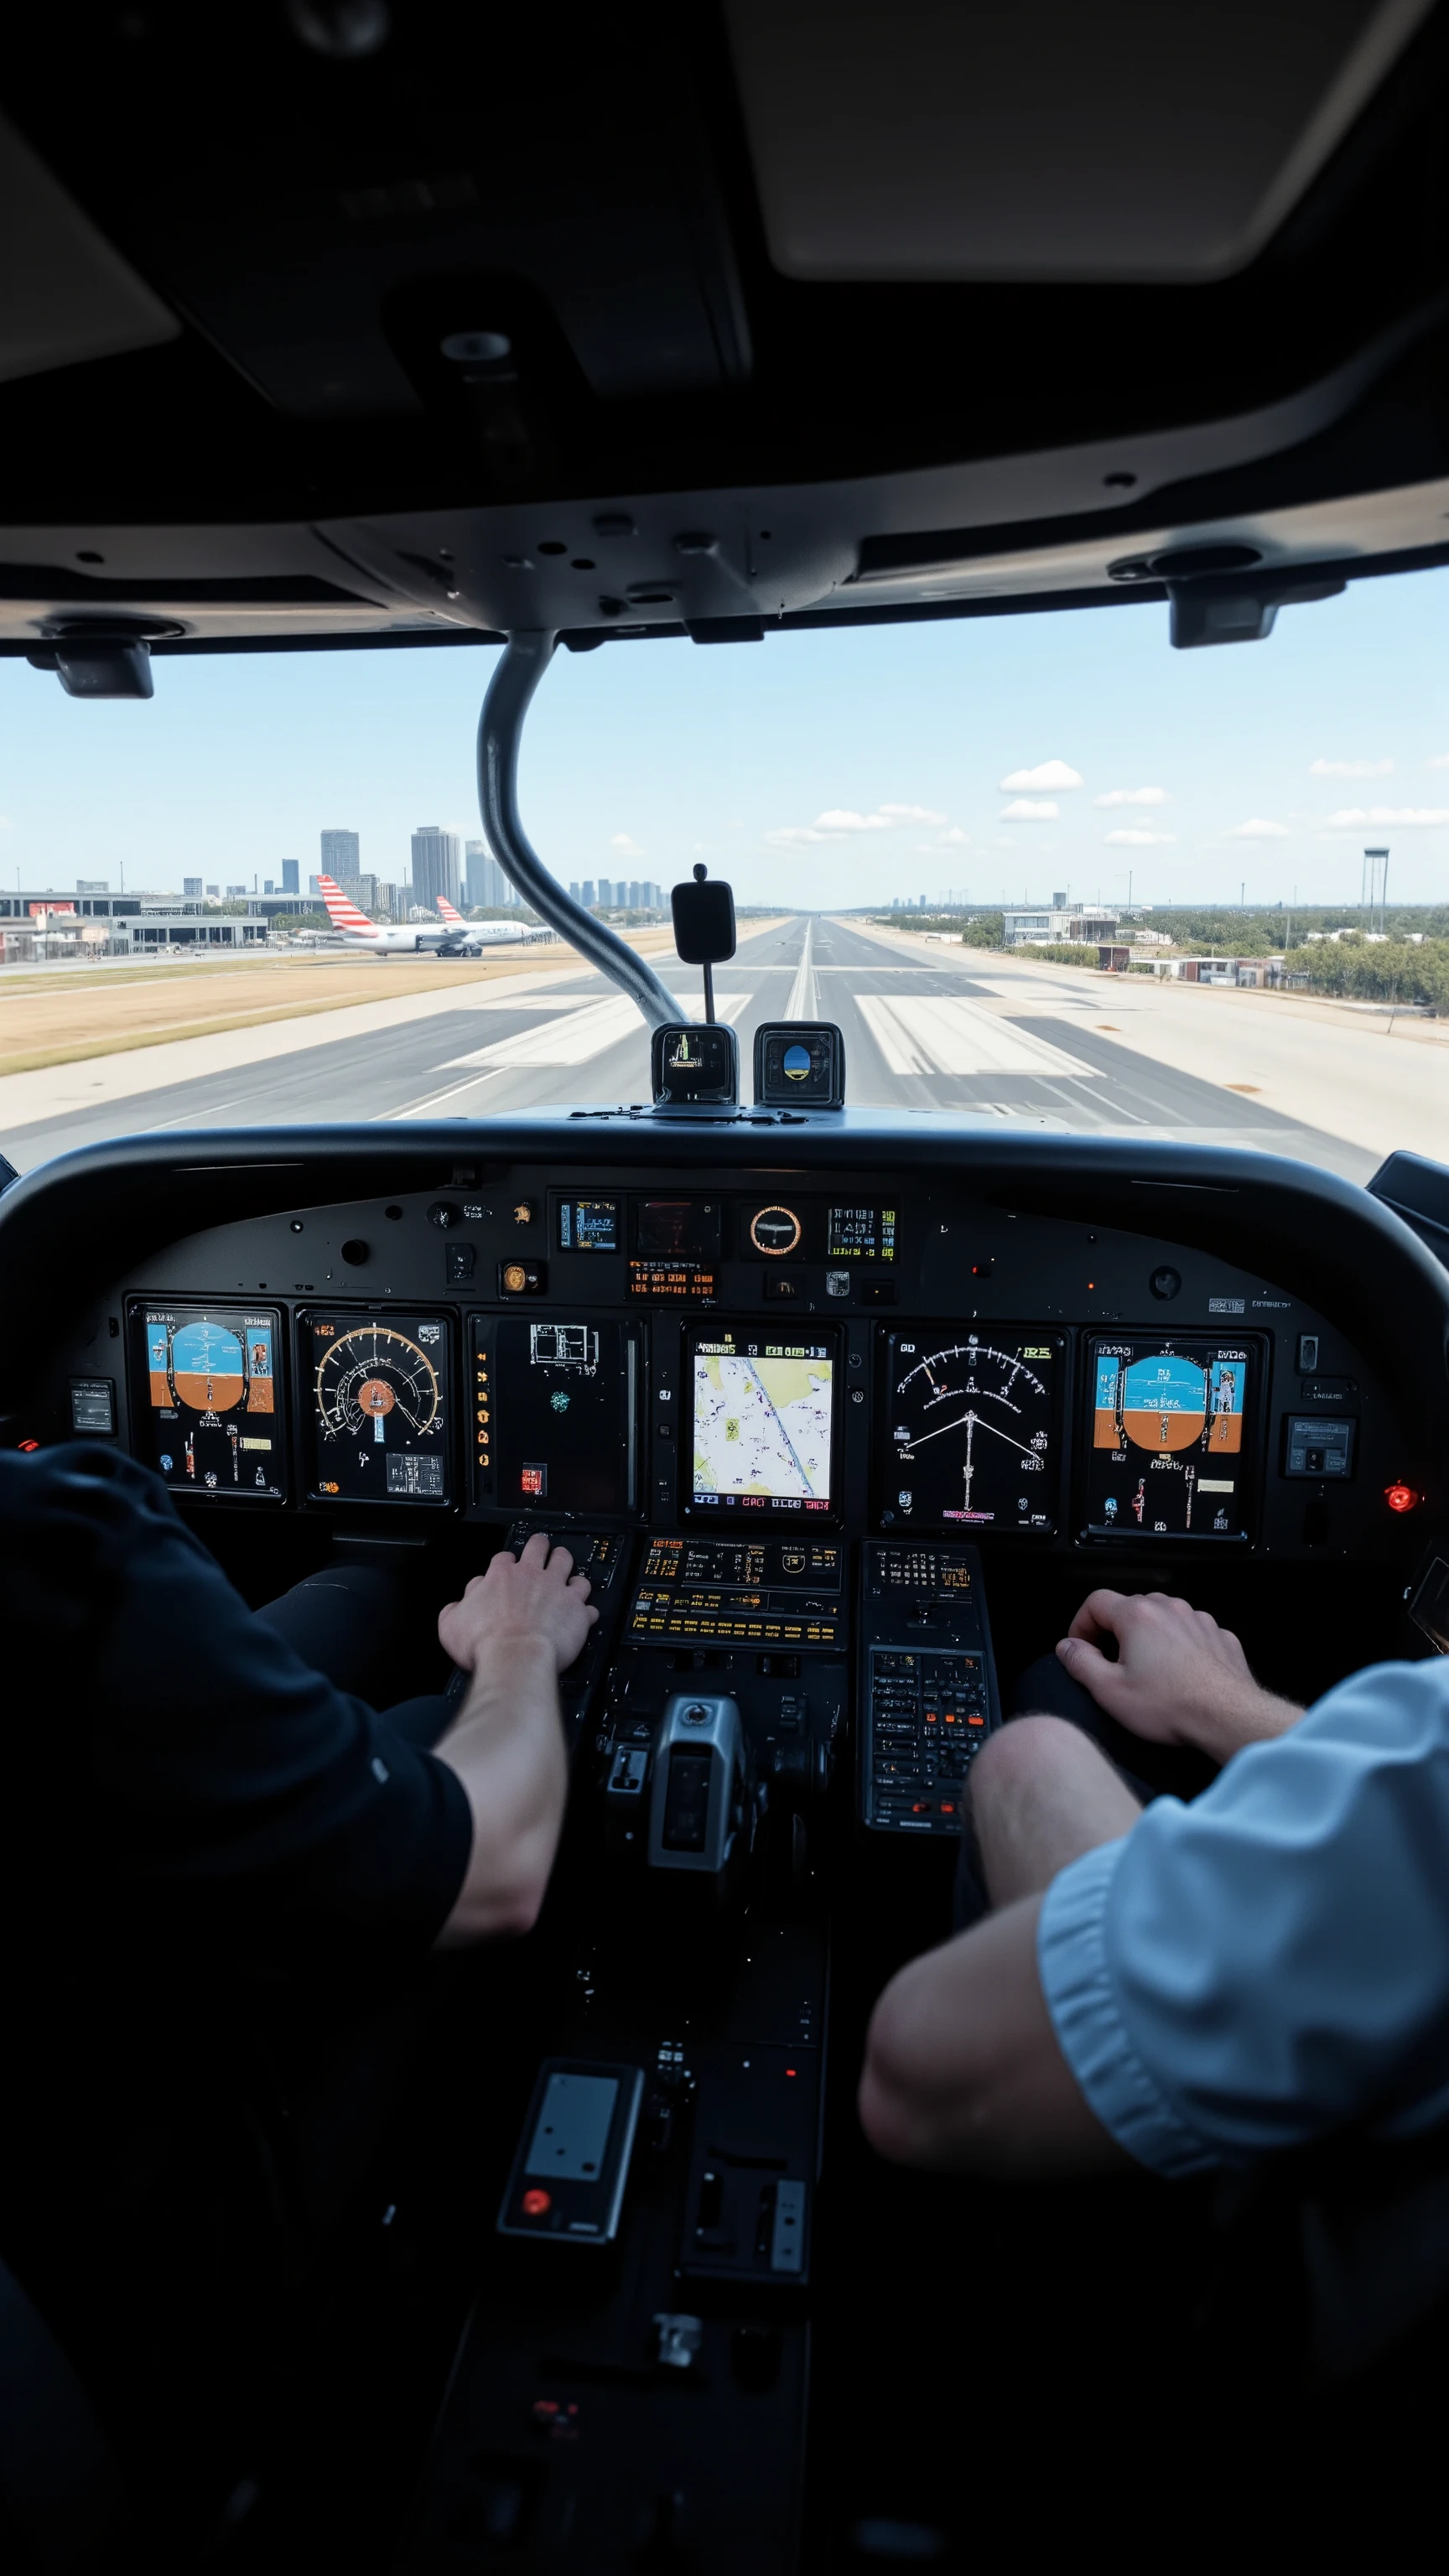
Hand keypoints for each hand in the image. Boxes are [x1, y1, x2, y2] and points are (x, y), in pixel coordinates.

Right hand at [439, 1533, 597, 1678]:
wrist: (515, 1658)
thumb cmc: (485, 1643)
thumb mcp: (451, 1624)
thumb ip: (456, 1608)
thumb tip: (460, 1605)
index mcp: (501, 1576)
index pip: (504, 1557)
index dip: (506, 1561)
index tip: (507, 1567)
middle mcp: (532, 1576)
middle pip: (539, 1547)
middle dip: (540, 1545)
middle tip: (541, 1547)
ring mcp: (557, 1590)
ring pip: (568, 1565)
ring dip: (567, 1565)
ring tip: (567, 1569)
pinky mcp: (576, 1610)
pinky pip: (587, 1602)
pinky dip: (586, 1607)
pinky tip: (584, 1612)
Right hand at [1055, 1589, 1298, 1762]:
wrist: (1228, 1718)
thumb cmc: (1171, 1706)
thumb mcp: (1110, 1691)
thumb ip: (1080, 1663)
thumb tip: (1068, 1648)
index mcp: (1138, 1615)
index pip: (1096, 1602)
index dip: (1080, 1624)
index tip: (1080, 1648)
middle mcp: (1170, 1609)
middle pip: (1130, 1607)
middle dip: (1115, 1631)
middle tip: (1111, 1664)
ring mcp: (1198, 1620)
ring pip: (1162, 1618)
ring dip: (1148, 1637)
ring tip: (1147, 1671)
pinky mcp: (1219, 1637)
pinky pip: (1190, 1632)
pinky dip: (1179, 1646)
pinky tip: (1178, 1674)